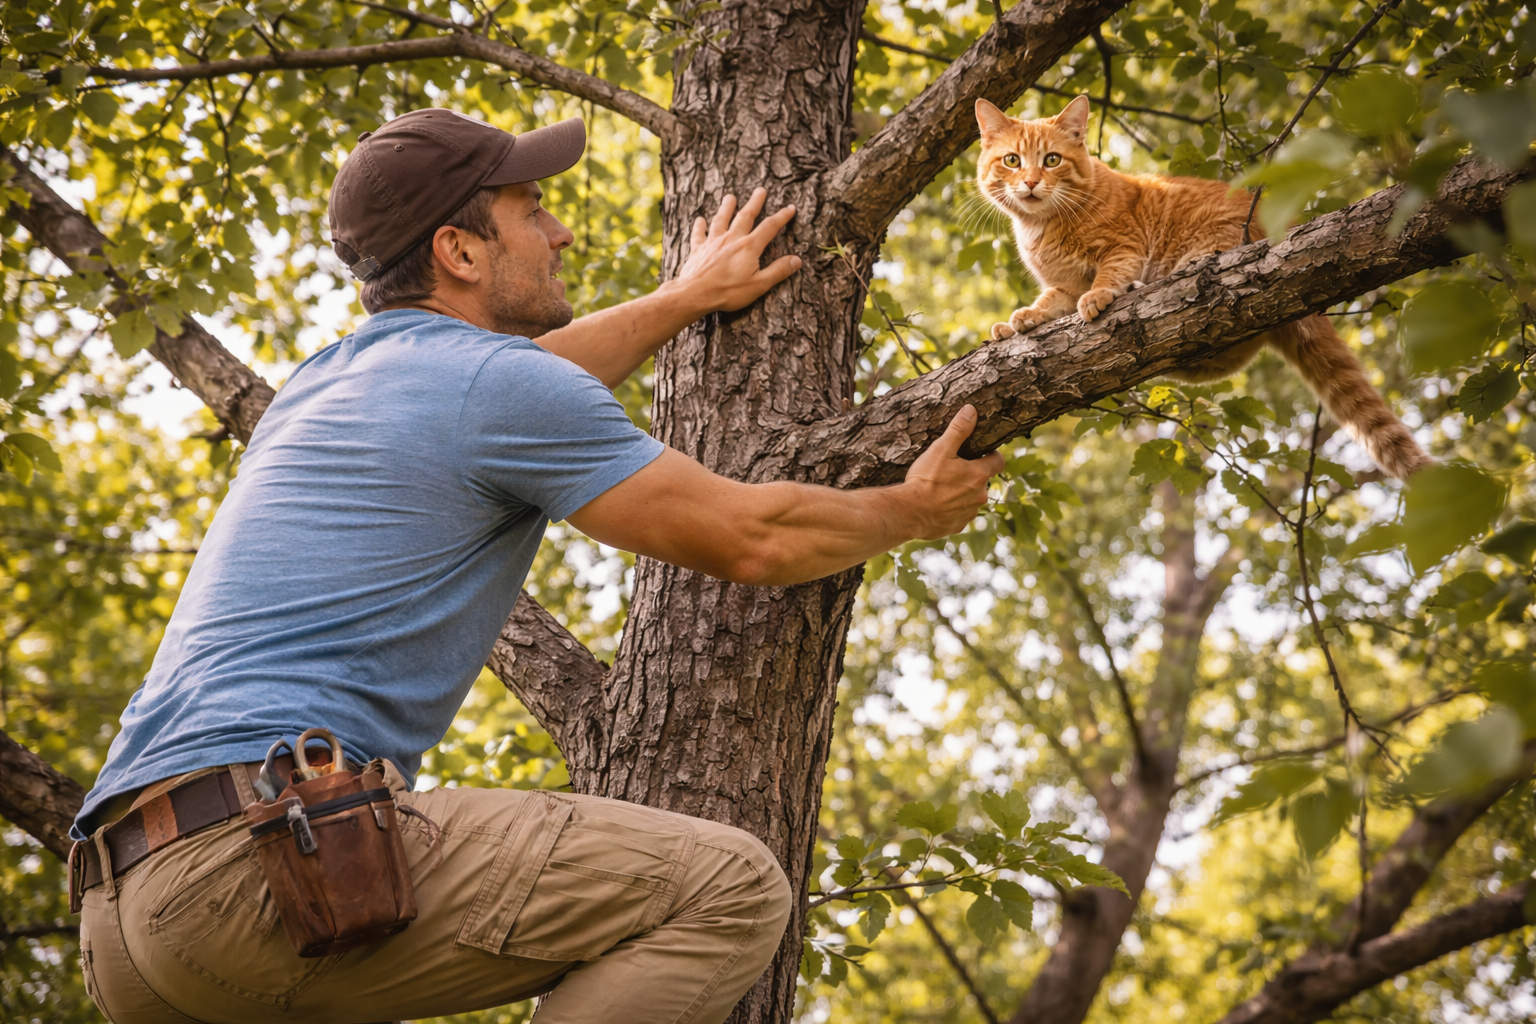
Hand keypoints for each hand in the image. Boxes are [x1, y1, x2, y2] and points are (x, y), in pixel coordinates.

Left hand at [674, 188, 800, 313]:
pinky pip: (699, 234)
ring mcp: (713, 242)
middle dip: (755, 203)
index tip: (790, 208)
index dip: (781, 217)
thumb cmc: (728, 291)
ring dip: (726, 207)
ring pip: (721, 220)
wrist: (696, 294)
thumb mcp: (759, 285)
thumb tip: (796, 260)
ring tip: (730, 197)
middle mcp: (731, 239)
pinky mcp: (698, 249)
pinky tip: (700, 220)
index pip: (769, 227)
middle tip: (760, 190)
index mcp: (749, 247)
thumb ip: (778, 271)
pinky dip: (700, 226)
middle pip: (745, 216)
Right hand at [899, 406, 1005, 538]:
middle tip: (952, 469)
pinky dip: (951, 509)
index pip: (998, 461)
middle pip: (983, 481)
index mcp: (979, 475)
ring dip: (962, 493)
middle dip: (971, 475)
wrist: (909, 512)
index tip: (981, 452)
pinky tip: (936, 504)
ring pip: (971, 499)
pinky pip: (959, 515)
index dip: (990, 455)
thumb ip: (958, 429)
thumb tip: (971, 411)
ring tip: (941, 488)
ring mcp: (969, 513)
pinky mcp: (957, 526)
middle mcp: (980, 496)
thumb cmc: (925, 480)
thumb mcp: (941, 449)